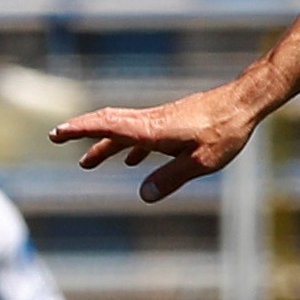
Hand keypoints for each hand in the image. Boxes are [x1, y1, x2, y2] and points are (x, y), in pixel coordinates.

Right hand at [51, 85, 258, 202]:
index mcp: (151, 130)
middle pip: (109, 125)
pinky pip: (144, 135)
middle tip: (56, 138)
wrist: (243, 104)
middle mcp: (151, 122)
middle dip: (82, 133)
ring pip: (125, 131)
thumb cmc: (224, 132)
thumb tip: (143, 196)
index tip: (55, 132)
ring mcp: (162, 121)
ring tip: (88, 163)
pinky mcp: (175, 123)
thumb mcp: (200, 162)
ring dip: (104, 145)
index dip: (79, 129)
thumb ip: (171, 179)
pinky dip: (130, 147)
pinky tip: (133, 162)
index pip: (107, 126)